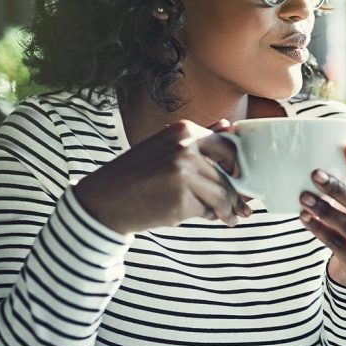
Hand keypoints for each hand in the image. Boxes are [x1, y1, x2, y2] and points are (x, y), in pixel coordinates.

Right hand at [74, 119, 250, 234]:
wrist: (105, 201)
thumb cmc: (137, 175)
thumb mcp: (165, 147)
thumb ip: (199, 139)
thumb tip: (228, 126)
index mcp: (184, 131)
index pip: (228, 146)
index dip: (237, 166)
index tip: (238, 178)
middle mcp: (186, 148)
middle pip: (229, 173)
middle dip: (237, 193)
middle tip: (241, 208)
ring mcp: (184, 173)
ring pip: (222, 195)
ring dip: (227, 210)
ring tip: (229, 219)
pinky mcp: (182, 199)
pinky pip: (207, 211)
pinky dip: (206, 216)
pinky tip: (197, 216)